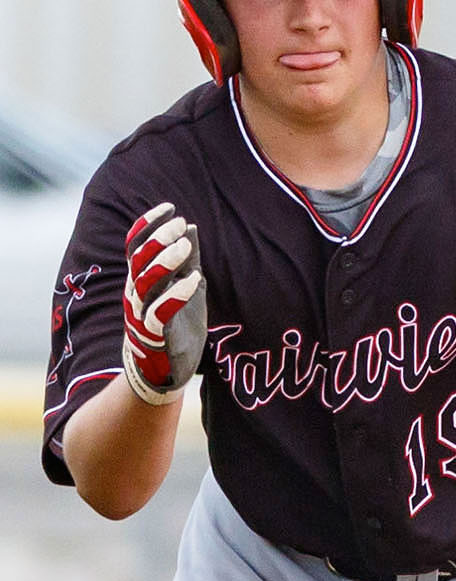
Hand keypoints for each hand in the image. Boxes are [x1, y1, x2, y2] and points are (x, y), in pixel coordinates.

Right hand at [121, 202, 206, 403]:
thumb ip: (187, 262)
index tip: (170, 208)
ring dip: (165, 260)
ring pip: (145, 282)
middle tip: (180, 225)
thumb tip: (191, 228)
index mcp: (139, 281)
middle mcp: (135, 295)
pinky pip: (160, 312)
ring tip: (185, 246)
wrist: (166, 372)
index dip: (148, 224)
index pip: (135, 245)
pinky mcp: (154, 336)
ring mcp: (141, 315)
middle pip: (139, 259)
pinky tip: (194, 278)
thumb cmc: (176, 327)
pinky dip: (177, 294)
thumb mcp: (185, 289)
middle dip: (158, 238)